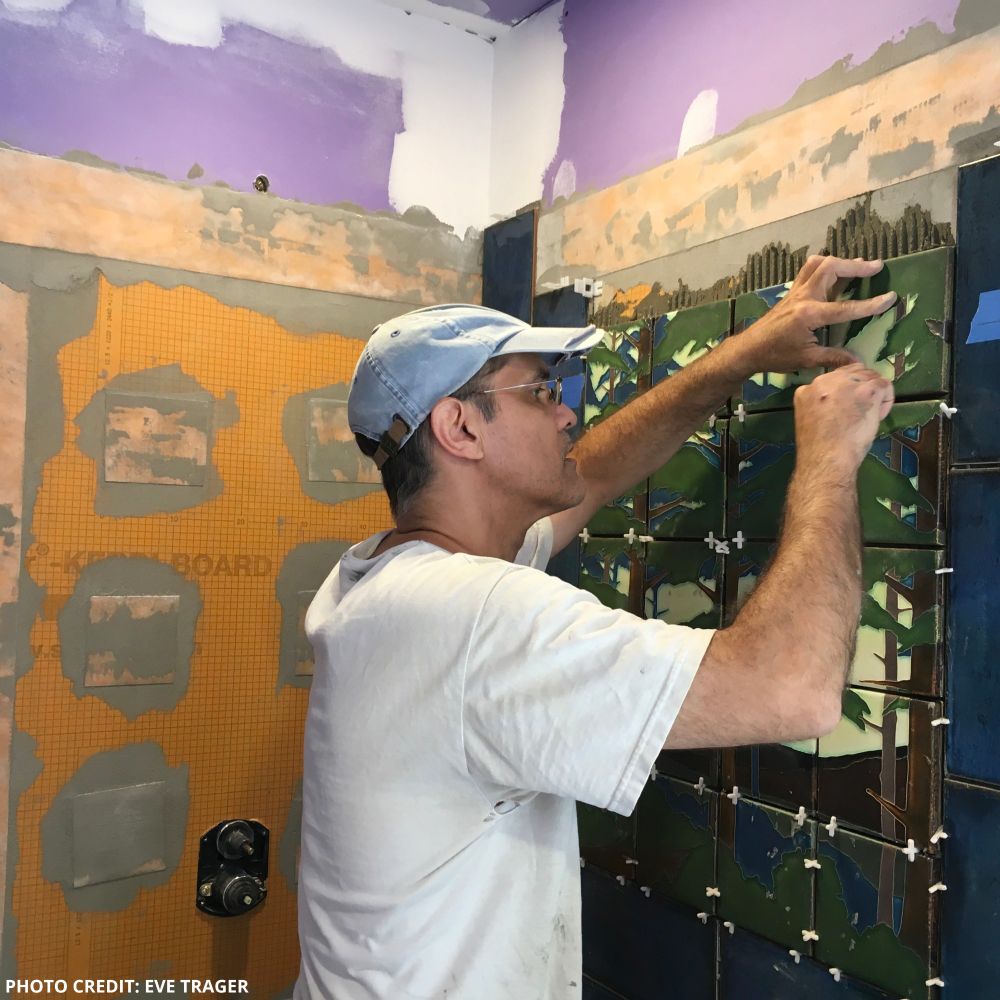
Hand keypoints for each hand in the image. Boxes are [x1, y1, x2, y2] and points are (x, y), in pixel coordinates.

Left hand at [737, 256, 897, 374]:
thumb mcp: (806, 359)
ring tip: (858, 264)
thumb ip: (833, 358)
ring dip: (840, 261)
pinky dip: (824, 265)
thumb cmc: (775, 356)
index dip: (870, 304)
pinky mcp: (791, 292)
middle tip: (876, 267)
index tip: (890, 298)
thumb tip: (858, 362)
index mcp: (810, 315)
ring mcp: (796, 292)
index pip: (846, 308)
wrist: (748, 349)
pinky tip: (834, 270)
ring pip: (818, 264)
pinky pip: (809, 270)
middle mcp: (804, 297)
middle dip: (856, 266)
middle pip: (832, 268)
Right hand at [793, 363, 893, 471]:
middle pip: (852, 372)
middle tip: (863, 408)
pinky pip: (884, 385)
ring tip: (870, 414)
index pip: (831, 379)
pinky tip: (879, 415)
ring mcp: (846, 384)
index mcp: (806, 390)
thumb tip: (843, 403)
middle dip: (861, 386)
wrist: (826, 459)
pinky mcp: (867, 391)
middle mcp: (824, 381)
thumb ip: (820, 404)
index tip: (847, 407)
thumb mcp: (810, 419)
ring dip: (873, 392)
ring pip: (869, 376)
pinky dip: (886, 399)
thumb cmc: (818, 449)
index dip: (844, 391)